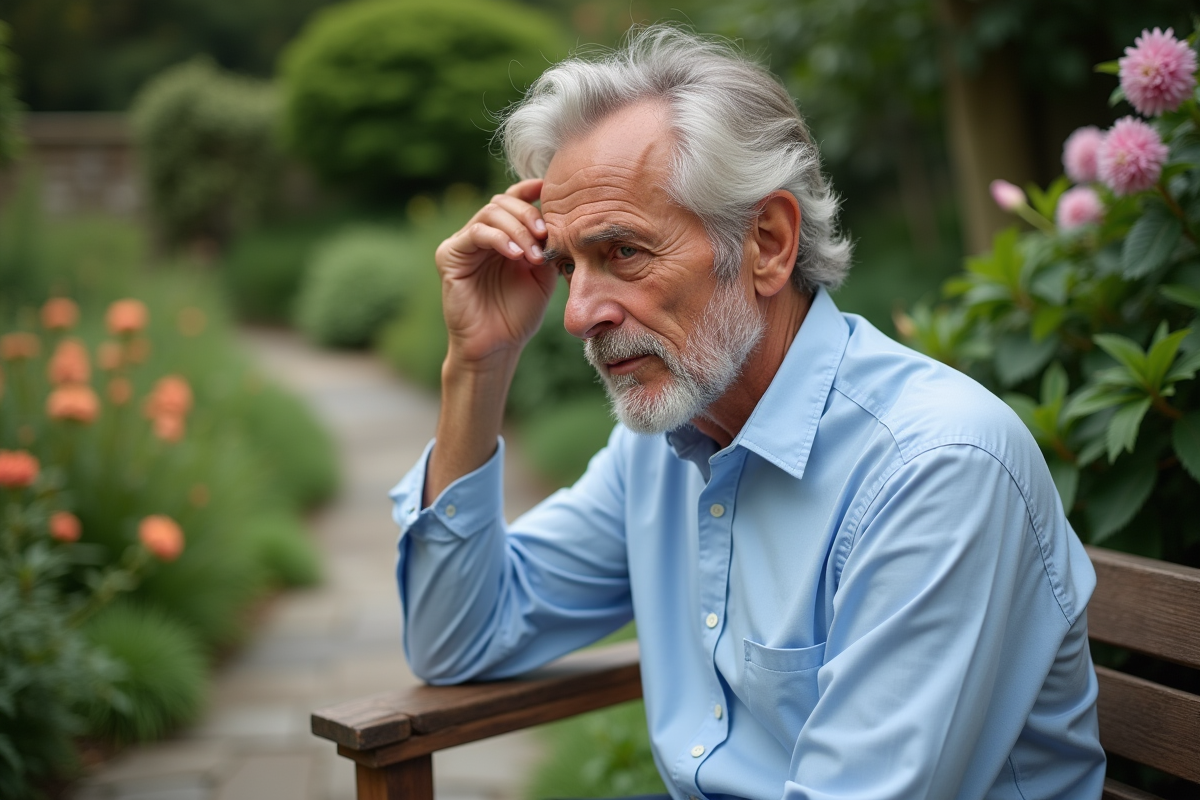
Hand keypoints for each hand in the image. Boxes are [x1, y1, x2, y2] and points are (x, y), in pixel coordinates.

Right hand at [435, 179, 554, 366]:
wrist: (497, 346)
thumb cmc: (518, 314)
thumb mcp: (541, 274)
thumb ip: (546, 245)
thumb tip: (556, 219)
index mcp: (502, 236)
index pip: (512, 200)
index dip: (528, 189)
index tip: (549, 189)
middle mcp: (480, 235)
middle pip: (501, 202)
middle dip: (527, 215)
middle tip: (544, 236)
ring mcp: (463, 244)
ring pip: (489, 213)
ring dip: (516, 229)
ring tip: (532, 254)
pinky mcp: (450, 256)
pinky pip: (475, 233)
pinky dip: (499, 239)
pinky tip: (516, 255)